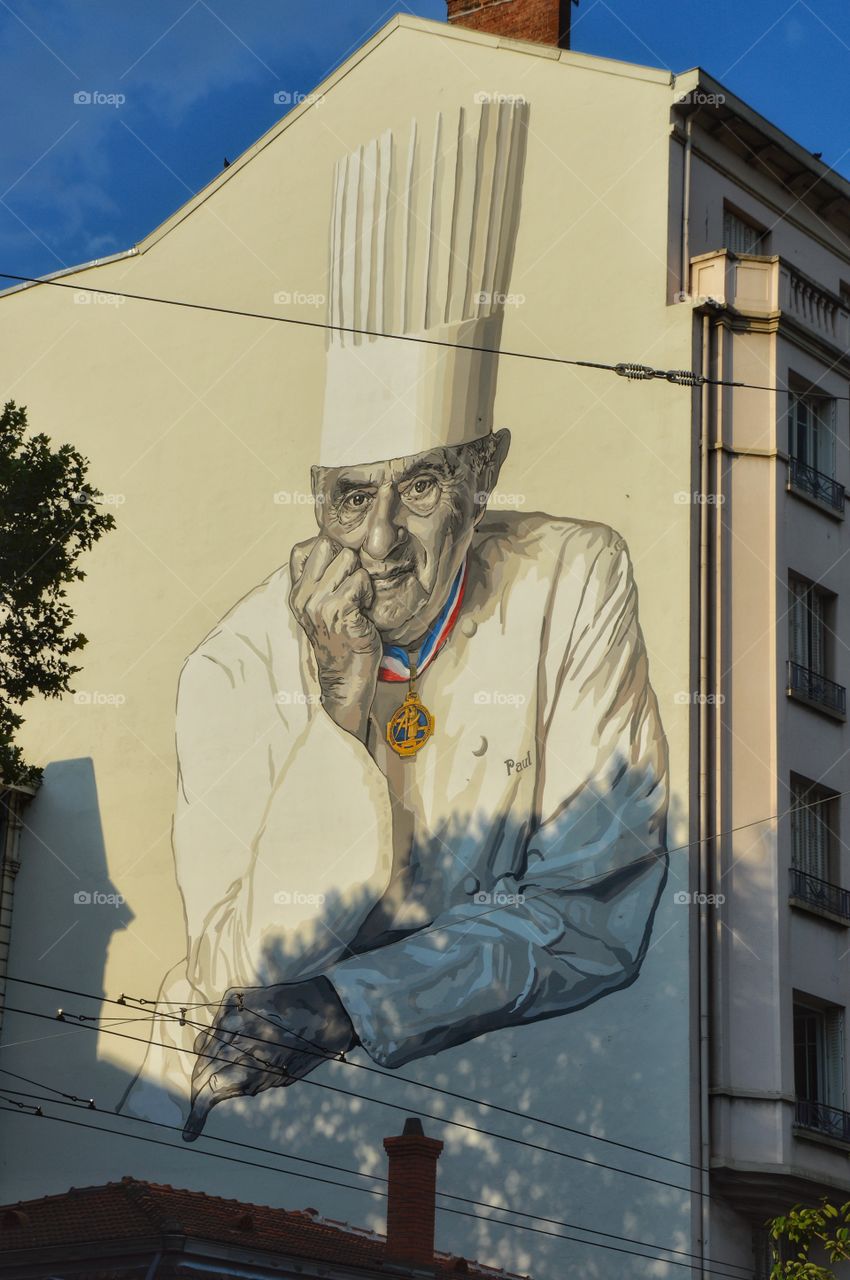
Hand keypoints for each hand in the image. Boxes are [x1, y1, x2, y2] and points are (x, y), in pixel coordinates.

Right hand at [182, 976, 355, 1141]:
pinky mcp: (233, 998)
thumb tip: (218, 1093)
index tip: (190, 1132)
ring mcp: (229, 1014)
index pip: (207, 1092)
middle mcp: (231, 1037)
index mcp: (244, 1062)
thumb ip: (245, 1084)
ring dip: (208, 1059)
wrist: (326, 1005)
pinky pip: (215, 1023)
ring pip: (203, 1044)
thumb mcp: (279, 1077)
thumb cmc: (309, 1047)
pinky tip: (236, 1039)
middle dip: (200, 1088)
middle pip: (200, 1069)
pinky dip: (220, 1035)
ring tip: (225, 1066)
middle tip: (202, 1102)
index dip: (196, 1114)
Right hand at [289, 536, 381, 739]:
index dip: (328, 552)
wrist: (345, 676)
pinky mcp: (340, 612)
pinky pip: (360, 580)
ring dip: (361, 577)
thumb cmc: (340, 639)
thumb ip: (320, 580)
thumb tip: (333, 544)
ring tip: (359, 601)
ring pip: (348, 560)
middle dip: (347, 561)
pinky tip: (365, 610)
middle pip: (328, 546)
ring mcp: (319, 604)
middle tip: (353, 588)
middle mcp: (303, 596)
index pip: (303, 548)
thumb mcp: (319, 607)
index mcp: (296, 593)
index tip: (339, 572)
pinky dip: (368, 592)